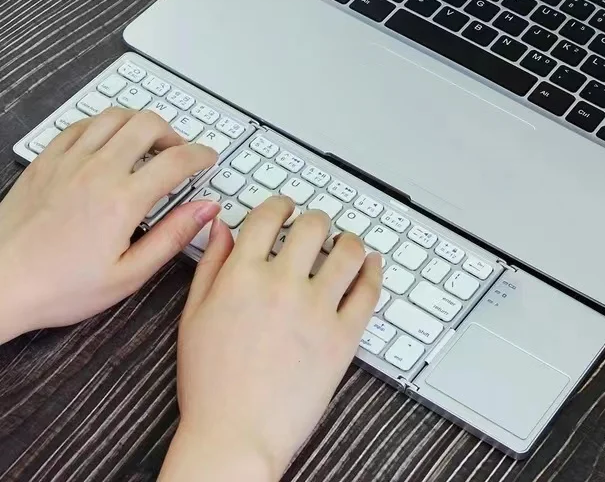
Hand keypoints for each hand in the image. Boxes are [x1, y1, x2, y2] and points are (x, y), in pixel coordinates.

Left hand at [0, 108, 219, 342]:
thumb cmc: (60, 287)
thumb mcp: (129, 274)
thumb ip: (173, 236)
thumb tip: (205, 210)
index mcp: (122, 200)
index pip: (177, 159)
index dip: (202, 154)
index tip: (208, 158)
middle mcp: (97, 171)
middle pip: (148, 124)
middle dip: (173, 133)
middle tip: (178, 152)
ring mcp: (68, 161)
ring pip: (115, 116)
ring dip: (140, 123)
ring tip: (147, 143)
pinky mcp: (46, 160)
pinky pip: (81, 124)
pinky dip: (104, 125)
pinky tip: (108, 142)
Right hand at [160, 197, 381, 481]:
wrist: (235, 435)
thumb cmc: (210, 382)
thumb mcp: (193, 316)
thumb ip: (210, 265)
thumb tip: (221, 228)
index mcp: (243, 276)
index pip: (268, 217)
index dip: (280, 205)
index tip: (286, 207)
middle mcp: (282, 284)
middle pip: (312, 225)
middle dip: (314, 219)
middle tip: (315, 227)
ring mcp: (317, 309)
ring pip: (348, 252)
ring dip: (349, 240)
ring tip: (346, 243)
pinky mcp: (343, 337)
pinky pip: (368, 292)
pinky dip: (374, 272)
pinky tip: (372, 264)